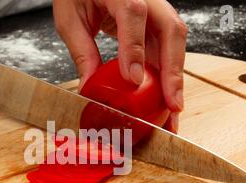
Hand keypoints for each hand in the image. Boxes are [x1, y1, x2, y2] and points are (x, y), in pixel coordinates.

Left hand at [53, 0, 186, 132]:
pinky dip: (167, 76)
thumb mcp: (70, 18)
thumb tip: (89, 88)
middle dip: (173, 72)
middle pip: (170, 30)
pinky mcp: (156, 24)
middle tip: (172, 105)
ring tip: (173, 111)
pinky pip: (166, 50)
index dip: (135, 48)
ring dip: (175, 79)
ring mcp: (155, 9)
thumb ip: (82, 51)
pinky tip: (165, 98)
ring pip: (174, 43)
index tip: (133, 79)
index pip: (133, 14)